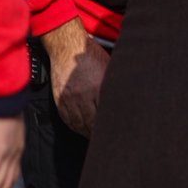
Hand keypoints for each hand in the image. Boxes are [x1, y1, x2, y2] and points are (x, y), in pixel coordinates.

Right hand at [41, 19, 109, 137]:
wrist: (67, 47)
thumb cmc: (92, 56)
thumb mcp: (109, 67)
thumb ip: (114, 83)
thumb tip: (127, 96)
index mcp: (98, 87)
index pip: (107, 113)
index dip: (113, 123)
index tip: (120, 130)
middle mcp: (83, 96)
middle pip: (92, 122)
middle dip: (100, 133)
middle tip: (109, 139)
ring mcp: (69, 98)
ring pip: (79, 123)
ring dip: (87, 133)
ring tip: (95, 138)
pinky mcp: (60, 99)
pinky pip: (67, 118)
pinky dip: (74, 127)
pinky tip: (81, 130)